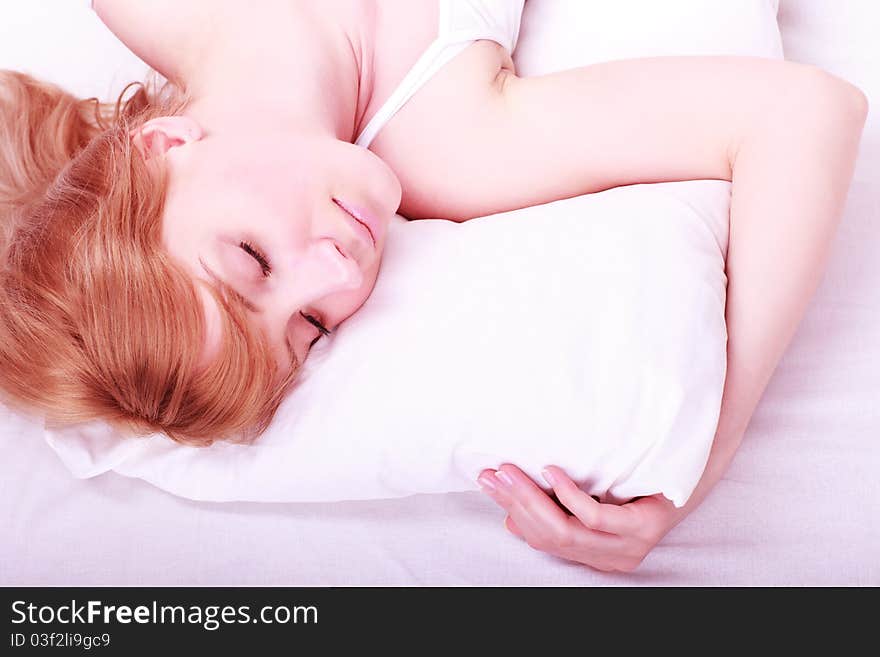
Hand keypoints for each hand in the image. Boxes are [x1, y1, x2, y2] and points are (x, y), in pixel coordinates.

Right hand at [477, 464, 683, 572]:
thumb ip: (557, 508)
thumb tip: (510, 516)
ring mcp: (627, 546)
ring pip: (565, 530)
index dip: (511, 511)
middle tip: (491, 475)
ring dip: (531, 499)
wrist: (692, 468)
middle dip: (514, 503)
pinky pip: (594, 518)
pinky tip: (553, 473)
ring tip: (511, 472)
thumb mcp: (592, 496)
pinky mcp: (643, 529)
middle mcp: (609, 556)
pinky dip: (568, 496)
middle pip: (548, 536)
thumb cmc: (639, 481)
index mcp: (594, 553)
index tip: (487, 483)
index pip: (541, 539)